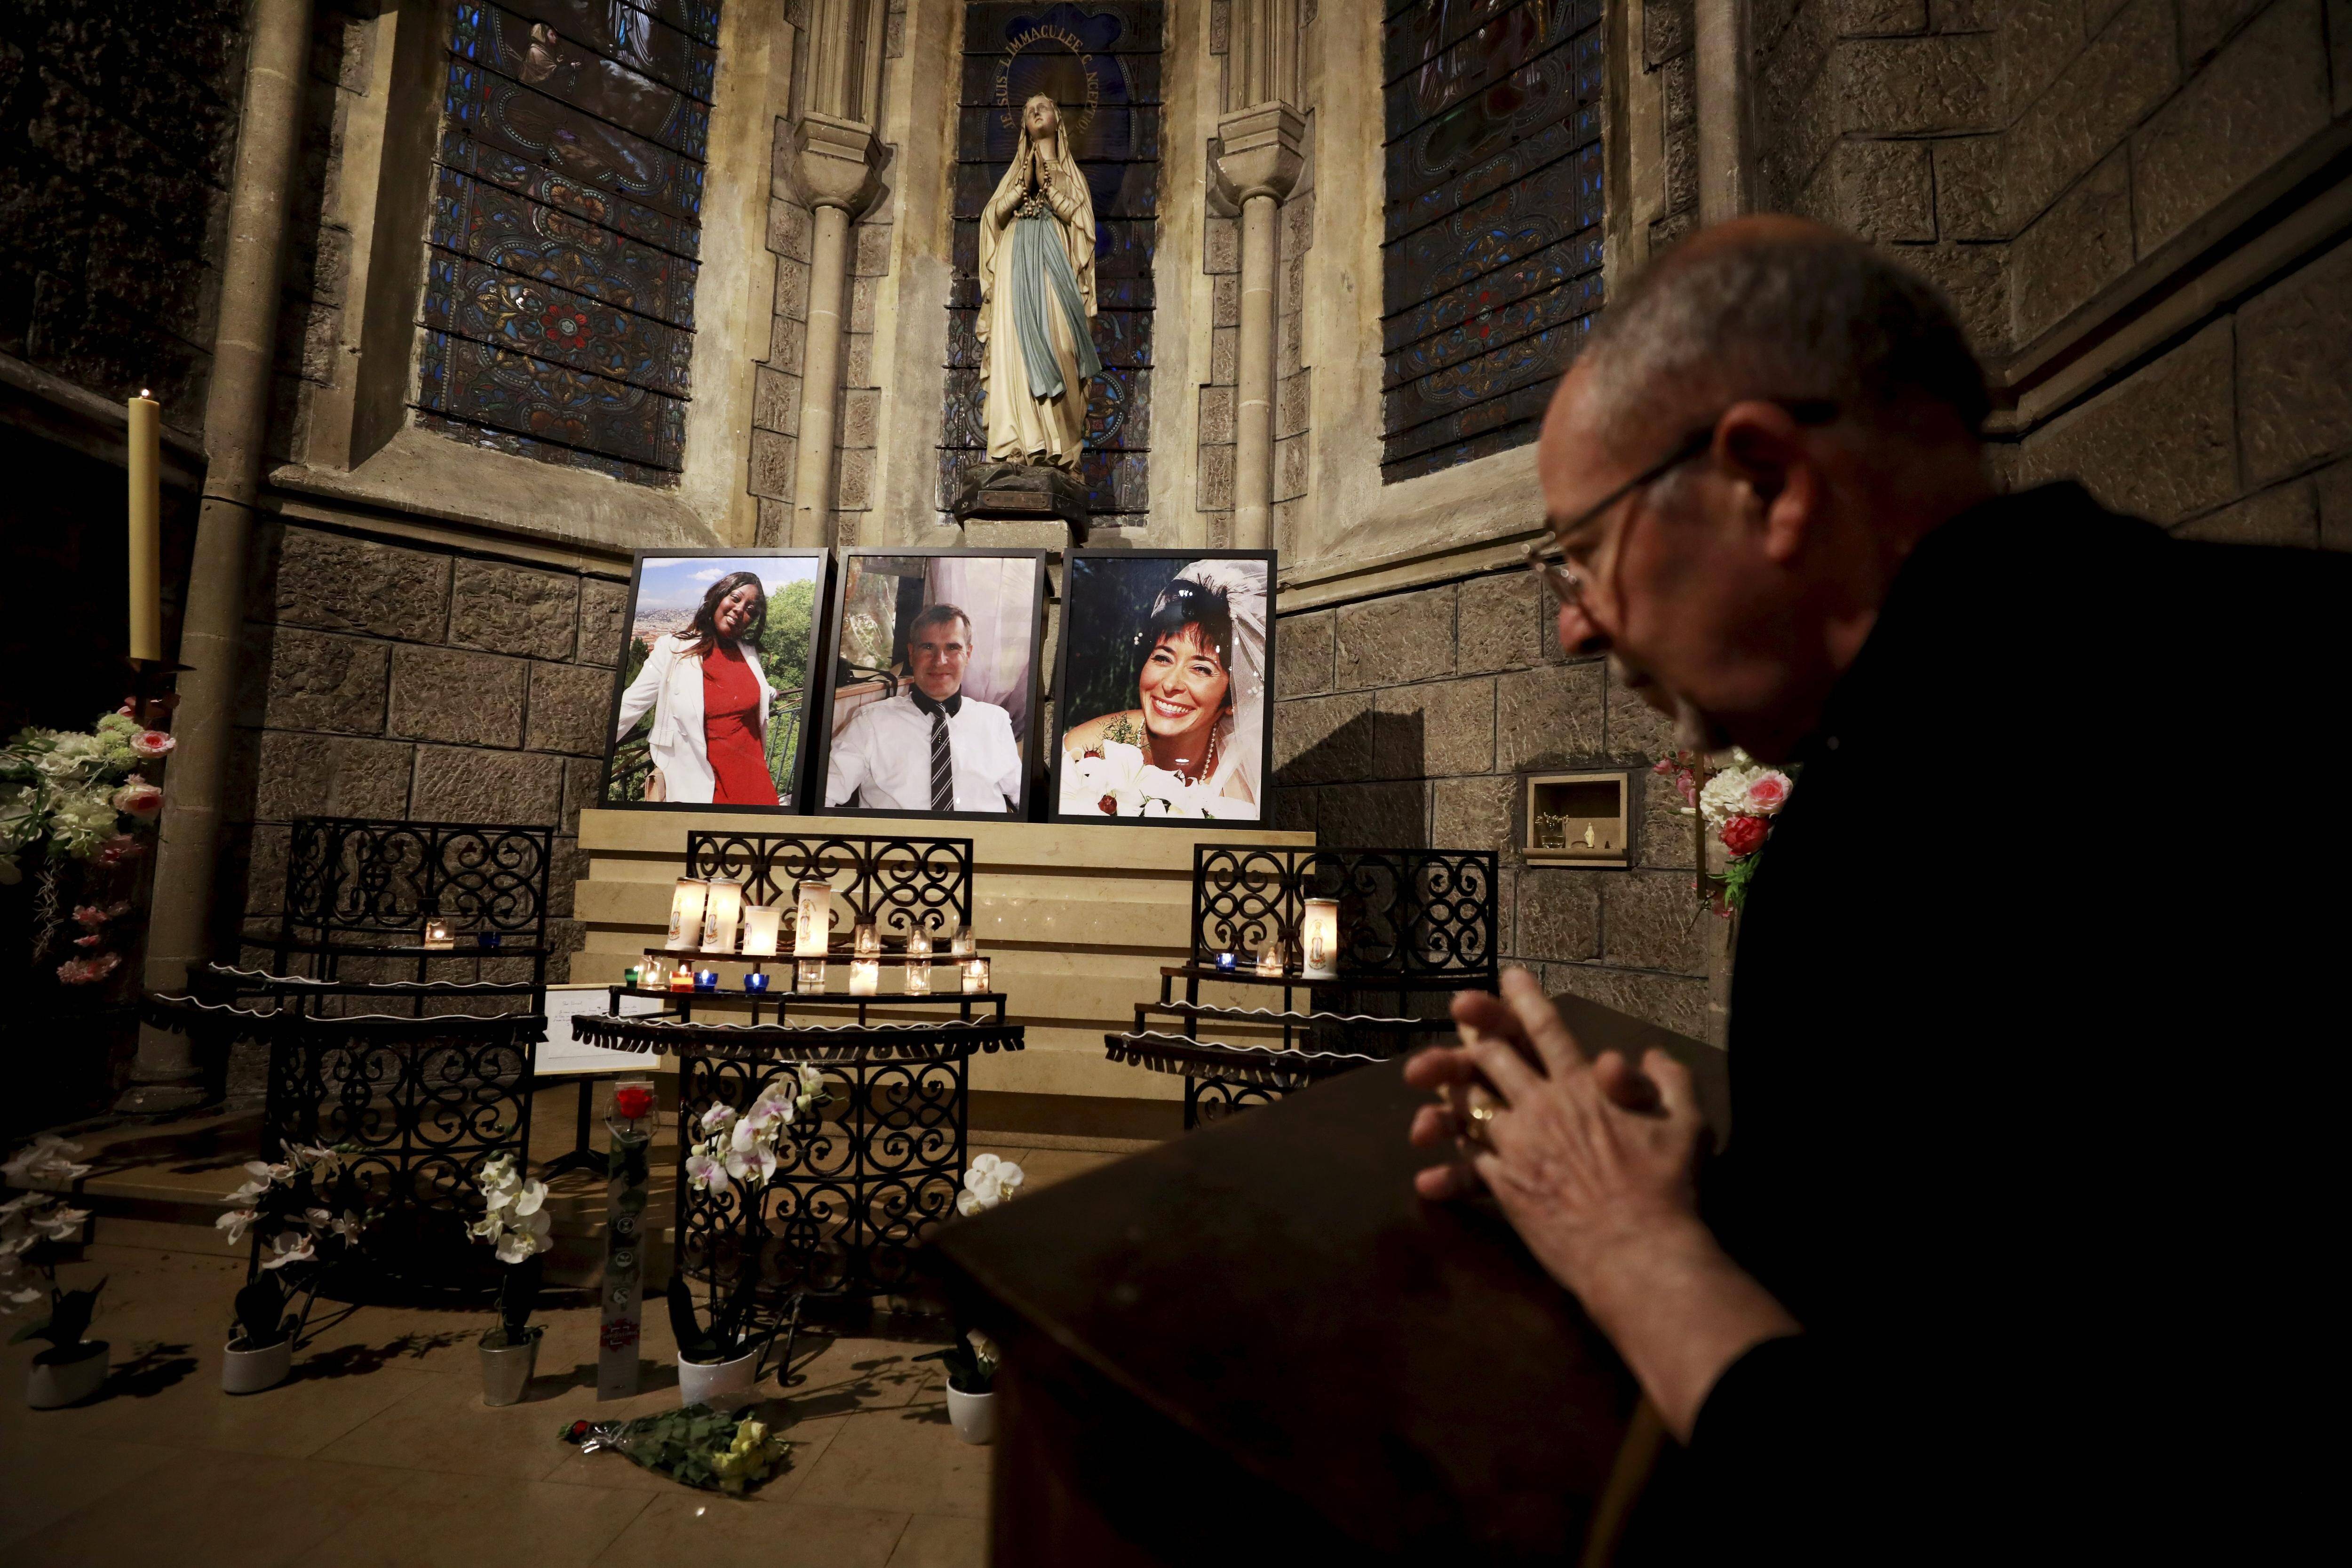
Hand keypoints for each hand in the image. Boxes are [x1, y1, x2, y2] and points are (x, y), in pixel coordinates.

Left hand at [1404, 970, 1703, 1298]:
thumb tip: (1651, 1053)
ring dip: (1447, 1088)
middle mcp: (1542, 1108)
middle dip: (1472, 1030)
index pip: (1547, 1030)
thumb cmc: (1668, 1187)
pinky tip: (1427, 1167)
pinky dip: (1446, 1164)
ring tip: (1425, 1076)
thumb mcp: (1687, 1123)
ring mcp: (1517, 1146)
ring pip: (1470, 1104)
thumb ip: (1671, 1080)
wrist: (1638, 1250)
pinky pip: (1468, 1164)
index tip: (1508, 975)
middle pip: (1494, 1058)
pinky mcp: (1505, 1186)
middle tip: (1456, 1011)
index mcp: (1582, 1087)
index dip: (1524, 999)